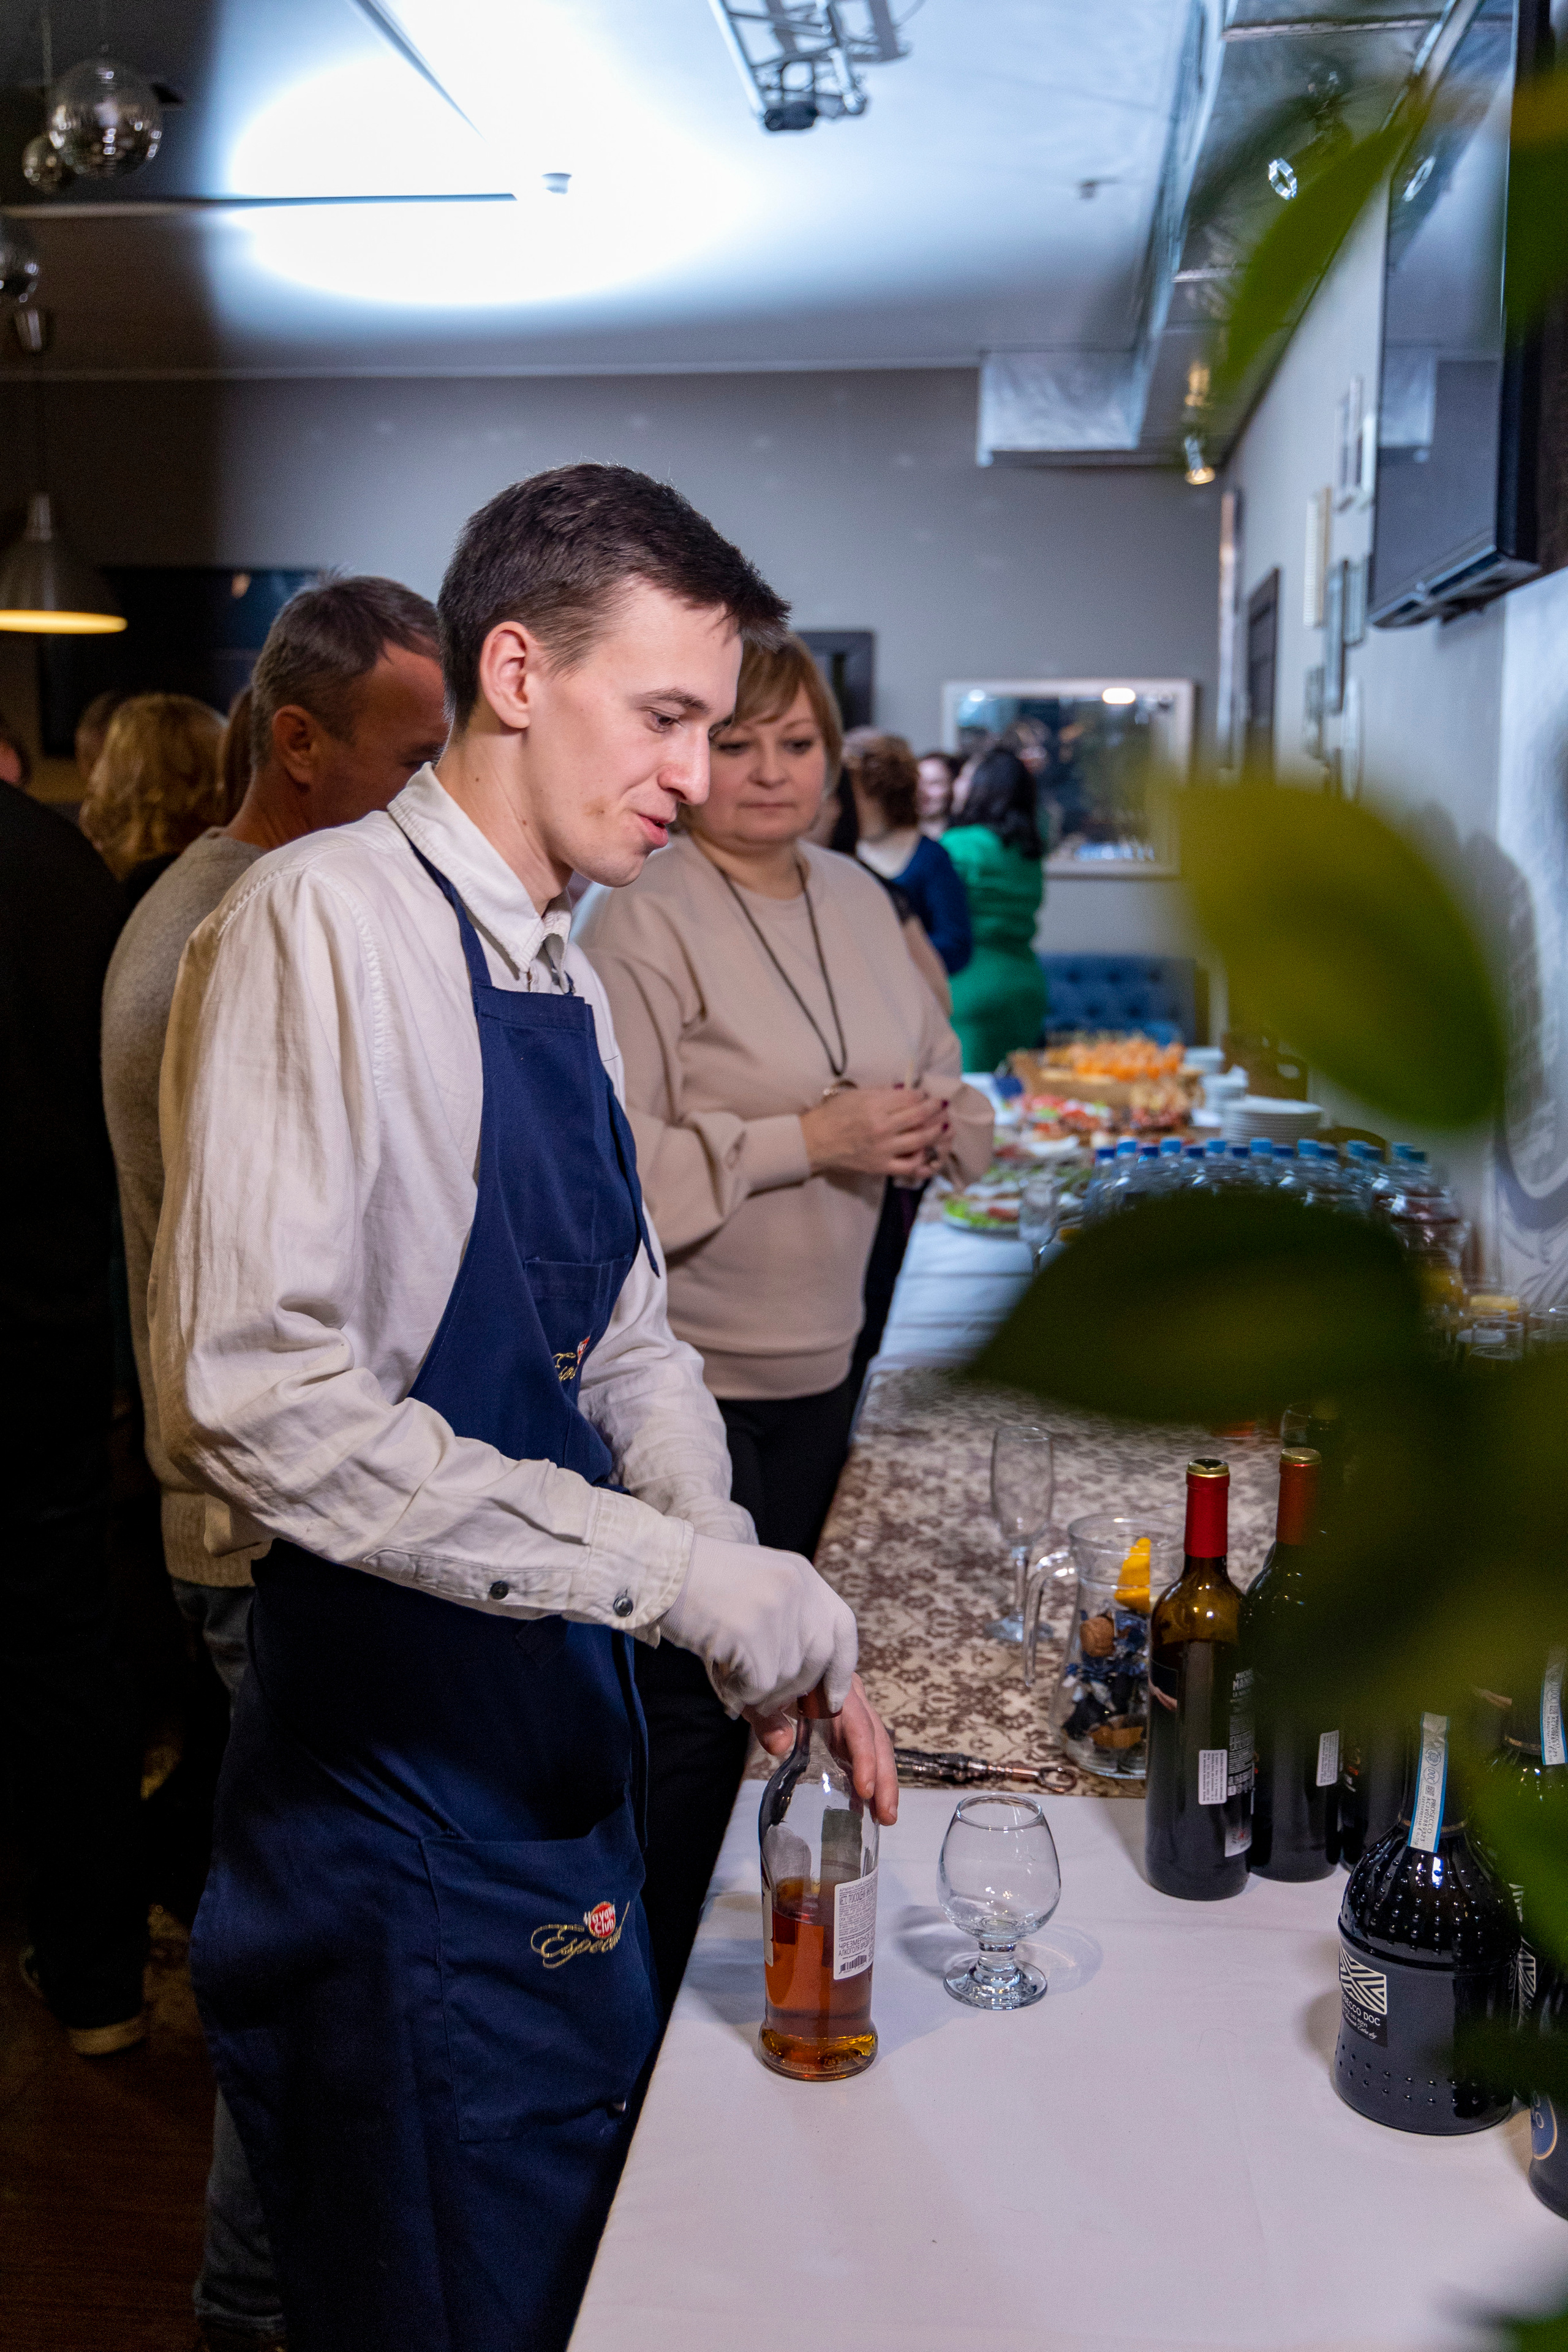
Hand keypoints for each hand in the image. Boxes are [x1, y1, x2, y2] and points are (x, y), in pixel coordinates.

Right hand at [659, 1534, 856, 1715]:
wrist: (660, 1568)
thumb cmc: (703, 1593)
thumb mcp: (751, 1613)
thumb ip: (776, 1667)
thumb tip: (783, 1743)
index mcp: (803, 1576)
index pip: (843, 1627)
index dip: (842, 1669)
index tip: (833, 1699)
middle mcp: (798, 1589)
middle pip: (819, 1659)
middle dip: (795, 1689)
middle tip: (762, 1690)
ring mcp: (776, 1608)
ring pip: (787, 1678)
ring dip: (759, 1689)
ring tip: (730, 1668)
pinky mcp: (752, 1630)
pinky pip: (760, 1687)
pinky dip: (741, 1692)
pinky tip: (722, 1673)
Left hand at [747, 1674, 899, 1826]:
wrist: (763, 1661)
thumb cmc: (762, 1678)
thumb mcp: (758, 1697)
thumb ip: (767, 1721)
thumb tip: (779, 1746)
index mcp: (833, 1684)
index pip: (857, 1722)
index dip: (864, 1756)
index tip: (865, 1789)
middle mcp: (850, 1695)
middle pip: (875, 1737)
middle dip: (883, 1777)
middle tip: (886, 1816)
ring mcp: (851, 1710)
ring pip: (876, 1744)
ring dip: (883, 1780)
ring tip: (885, 1816)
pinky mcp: (845, 1725)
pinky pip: (863, 1749)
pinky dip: (869, 1775)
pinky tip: (868, 1803)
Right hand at [799, 1084, 947, 1178]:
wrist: (814, 1142)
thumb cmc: (832, 1115)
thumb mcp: (855, 1095)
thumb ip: (882, 1092)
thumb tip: (906, 1090)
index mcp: (875, 1106)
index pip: (909, 1097)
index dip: (922, 1094)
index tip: (925, 1094)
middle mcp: (882, 1127)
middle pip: (920, 1116)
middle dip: (936, 1109)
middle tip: (943, 1106)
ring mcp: (884, 1149)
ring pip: (921, 1140)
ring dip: (937, 1131)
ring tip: (944, 1126)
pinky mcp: (881, 1166)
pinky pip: (910, 1166)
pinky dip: (923, 1160)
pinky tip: (927, 1152)